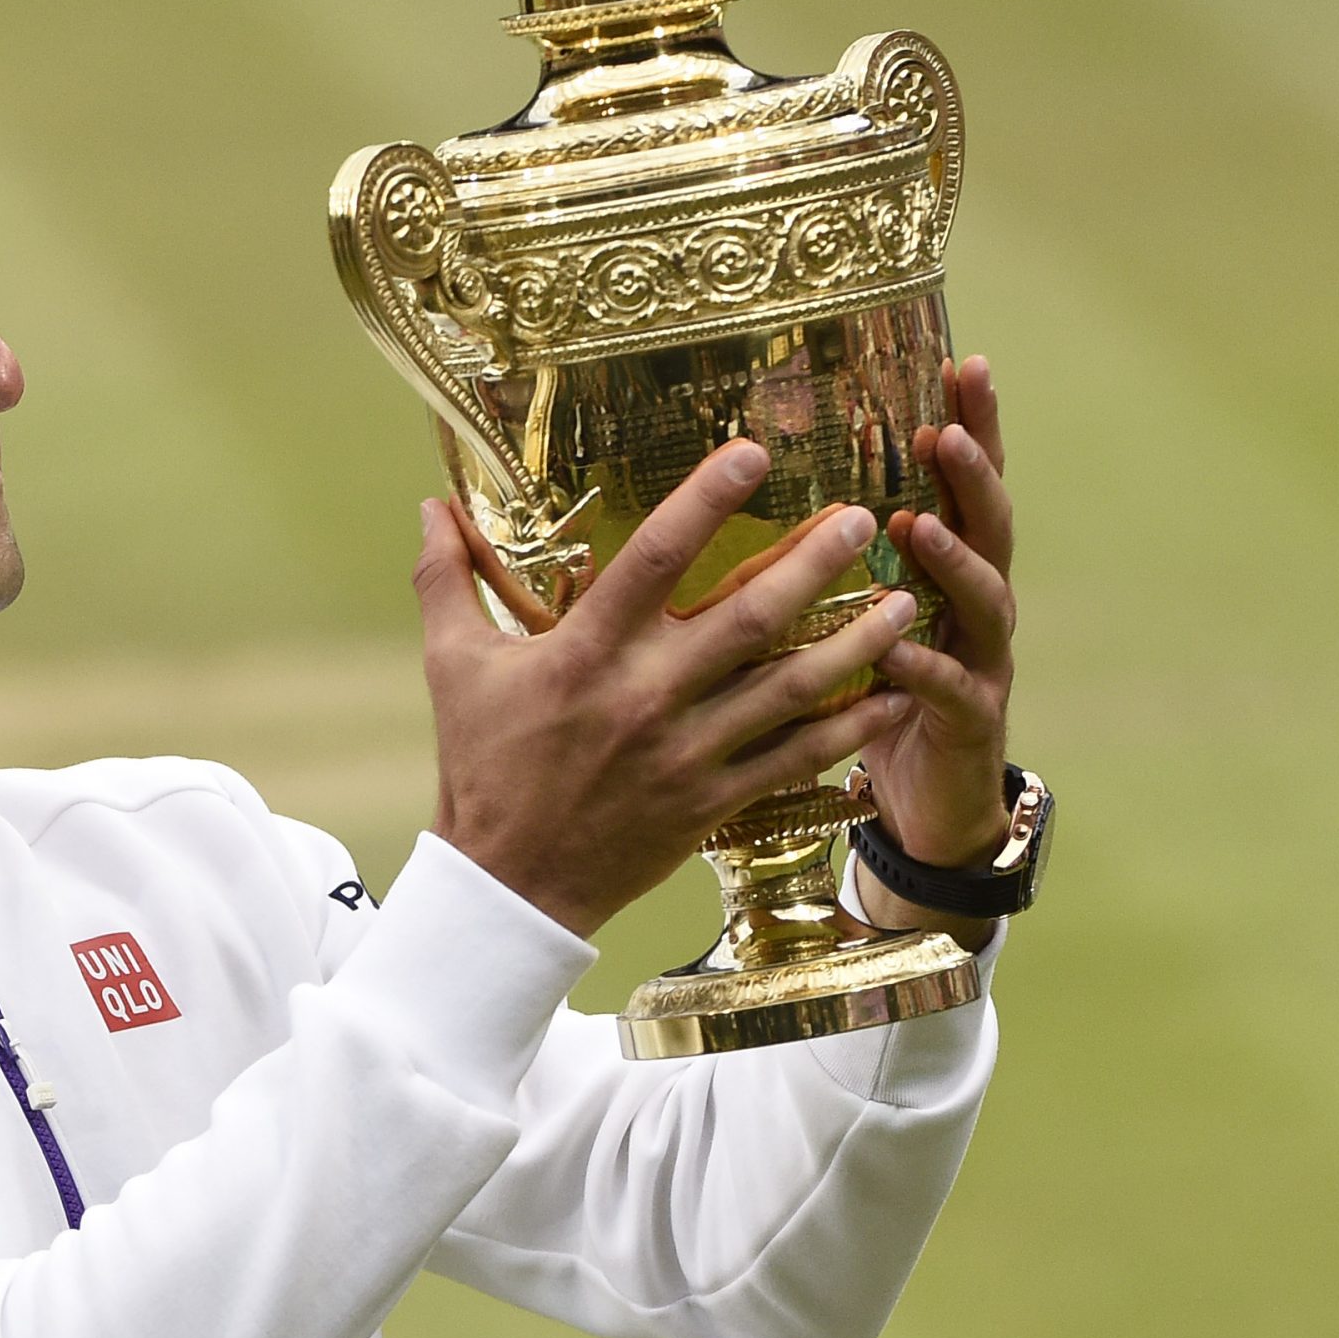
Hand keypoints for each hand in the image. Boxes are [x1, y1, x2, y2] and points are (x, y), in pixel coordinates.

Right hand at [413, 440, 917, 940]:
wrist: (507, 884)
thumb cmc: (480, 766)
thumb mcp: (452, 667)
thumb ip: (446, 579)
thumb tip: (430, 506)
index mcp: (584, 655)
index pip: (651, 560)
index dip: (704, 502)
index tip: (753, 453)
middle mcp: (644, 698)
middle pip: (746, 619)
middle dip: (814, 564)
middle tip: (865, 518)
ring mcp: (685, 754)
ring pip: (787, 688)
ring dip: (854, 642)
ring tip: (907, 598)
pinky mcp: (711, 802)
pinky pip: (794, 760)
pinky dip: (847, 729)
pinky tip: (892, 694)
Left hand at [857, 354, 1017, 927]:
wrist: (929, 810)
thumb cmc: (882, 701)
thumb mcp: (859, 623)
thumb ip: (839, 565)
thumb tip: (774, 493)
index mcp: (949, 574)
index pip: (963, 487)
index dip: (971, 426)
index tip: (962, 363)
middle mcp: (976, 608)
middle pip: (989, 524)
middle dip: (975, 472)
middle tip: (947, 426)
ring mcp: (982, 663)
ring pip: (985, 599)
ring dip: (953, 559)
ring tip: (920, 525)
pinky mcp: (970, 723)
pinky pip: (953, 689)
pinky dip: (925, 667)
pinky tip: (896, 650)